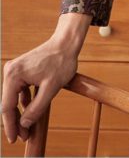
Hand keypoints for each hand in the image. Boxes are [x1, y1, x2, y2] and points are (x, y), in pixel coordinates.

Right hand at [1, 11, 91, 143]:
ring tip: (27, 128)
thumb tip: (24, 124)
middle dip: (16, 121)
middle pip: (9, 103)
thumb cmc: (61, 62)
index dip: (10, 126)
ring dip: (20, 113)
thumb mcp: (51, 89)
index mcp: (14, 75)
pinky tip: (30, 110)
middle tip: (23, 136)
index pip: (7, 107)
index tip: (15, 139)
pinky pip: (19, 91)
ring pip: (14, 98)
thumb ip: (36, 108)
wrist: (67, 43)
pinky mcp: (21, 70)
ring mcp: (15, 70)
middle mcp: (11, 71)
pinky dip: (24, 102)